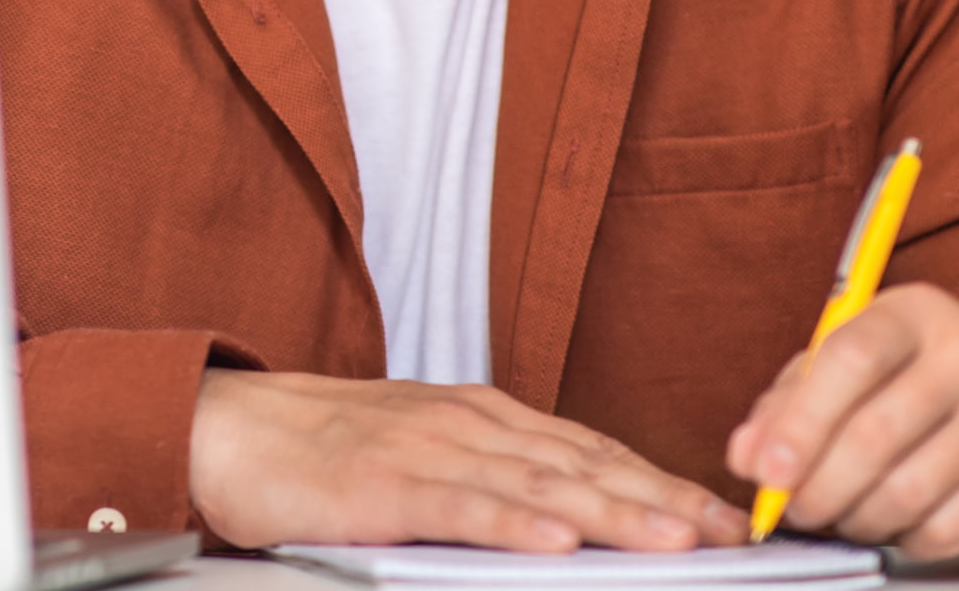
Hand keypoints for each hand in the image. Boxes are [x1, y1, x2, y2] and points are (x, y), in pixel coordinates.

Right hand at [188, 369, 745, 552]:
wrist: (232, 430)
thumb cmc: (327, 453)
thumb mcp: (426, 457)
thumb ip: (493, 481)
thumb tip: (568, 520)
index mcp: (483, 417)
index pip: (591, 451)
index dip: (660, 482)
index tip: (721, 516)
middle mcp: (469, 423)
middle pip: (583, 463)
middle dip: (661, 499)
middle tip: (726, 532)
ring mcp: (430, 448)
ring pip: (538, 482)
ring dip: (612, 511)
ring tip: (672, 539)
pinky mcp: (386, 483)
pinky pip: (462, 505)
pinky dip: (515, 521)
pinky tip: (556, 540)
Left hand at [726, 283, 958, 558]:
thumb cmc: (904, 378)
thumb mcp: (844, 363)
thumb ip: (786, 404)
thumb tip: (748, 458)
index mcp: (912, 313)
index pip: (851, 358)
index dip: (800, 422)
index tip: (767, 471)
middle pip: (876, 434)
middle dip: (820, 487)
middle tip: (797, 509)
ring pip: (910, 492)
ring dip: (859, 519)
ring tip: (843, 515)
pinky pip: (951, 529)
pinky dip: (907, 539)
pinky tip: (895, 524)